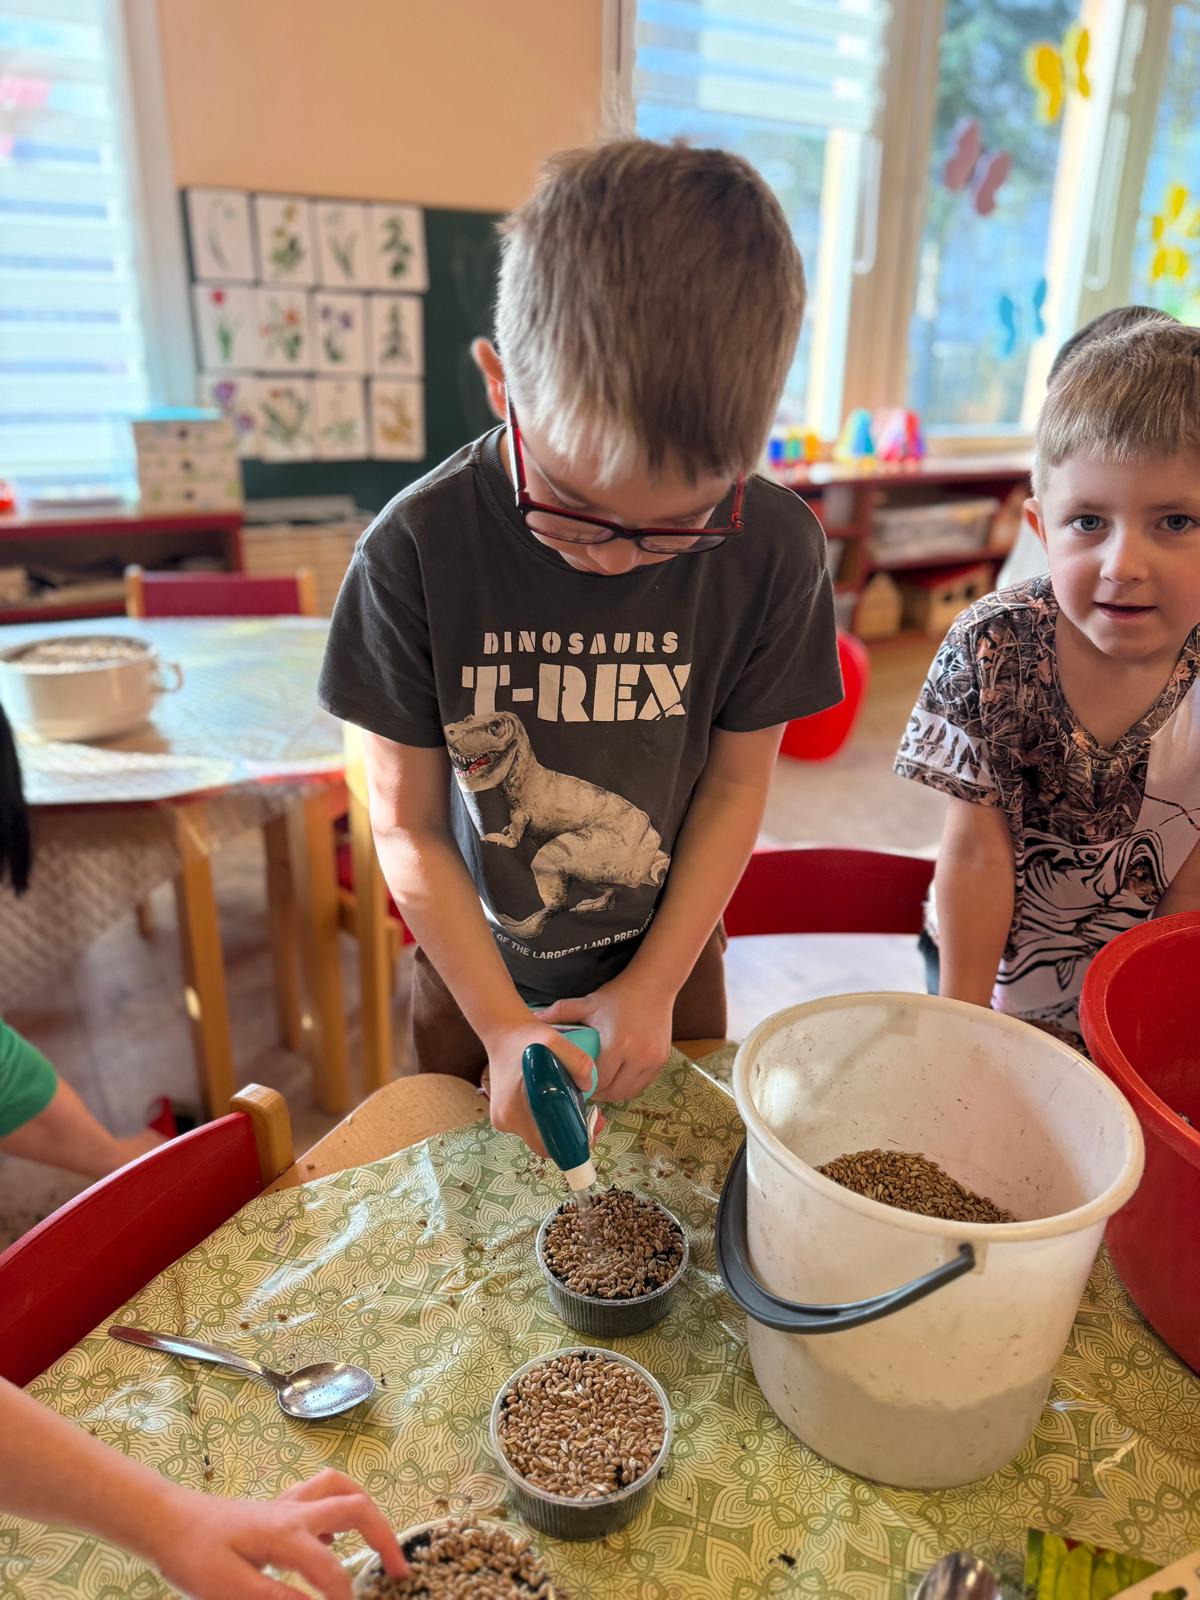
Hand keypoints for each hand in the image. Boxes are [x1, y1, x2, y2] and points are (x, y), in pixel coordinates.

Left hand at [147, 1469, 406, 1599]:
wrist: (165, 1522)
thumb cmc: (194, 1557)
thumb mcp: (232, 1591)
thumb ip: (280, 1599)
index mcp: (286, 1533)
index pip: (331, 1570)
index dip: (344, 1599)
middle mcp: (294, 1511)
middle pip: (355, 1506)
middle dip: (384, 1536)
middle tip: (398, 1570)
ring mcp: (286, 1504)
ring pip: (340, 1487)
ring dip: (365, 1509)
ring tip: (375, 1541)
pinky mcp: (275, 1508)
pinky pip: (319, 1495)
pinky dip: (337, 1508)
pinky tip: (330, 1538)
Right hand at [479, 1018, 596, 1157]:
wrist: (503, 1031)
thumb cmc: (527, 1038)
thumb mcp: (555, 1041)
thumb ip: (578, 1062)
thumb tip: (587, 1088)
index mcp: (516, 1110)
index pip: (547, 1146)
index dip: (570, 1144)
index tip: (588, 1130)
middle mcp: (506, 1120)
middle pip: (545, 1142)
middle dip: (568, 1134)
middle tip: (588, 1116)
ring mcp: (503, 1119)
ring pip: (539, 1133)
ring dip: (558, 1125)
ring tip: (574, 1103)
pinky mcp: (504, 1114)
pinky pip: (531, 1124)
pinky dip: (546, 1117)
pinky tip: (556, 1100)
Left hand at [538, 970, 673, 1102]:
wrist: (654, 985)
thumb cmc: (618, 995)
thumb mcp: (588, 1003)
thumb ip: (560, 1012)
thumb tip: (533, 1018)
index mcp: (617, 1044)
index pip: (598, 1080)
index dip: (585, 1086)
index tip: (574, 1084)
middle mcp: (637, 1056)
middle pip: (613, 1091)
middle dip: (598, 1094)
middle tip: (585, 1089)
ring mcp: (652, 1060)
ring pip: (629, 1091)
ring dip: (614, 1093)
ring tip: (601, 1086)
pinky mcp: (662, 1061)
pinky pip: (642, 1084)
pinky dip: (629, 1086)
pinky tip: (618, 1079)